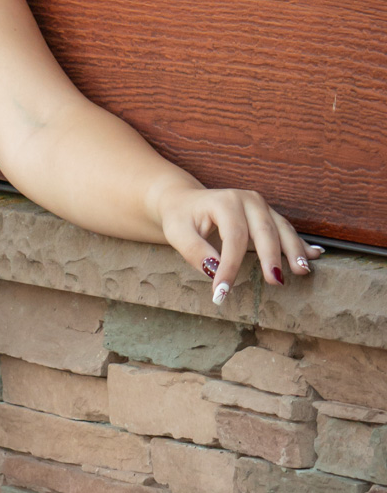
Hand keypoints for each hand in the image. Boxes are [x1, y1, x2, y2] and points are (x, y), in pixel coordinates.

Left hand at [154, 184, 323, 303]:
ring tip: (303, 270)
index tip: (223, 292)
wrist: (186, 202)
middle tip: (276, 282)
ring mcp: (261, 205)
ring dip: (294, 250)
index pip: (233, 238)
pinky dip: (300, 244)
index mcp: (225, 202)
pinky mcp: (268, 214)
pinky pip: (286, 229)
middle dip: (272, 258)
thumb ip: (194, 251)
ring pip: (282, 229)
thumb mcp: (177, 234)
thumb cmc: (181, 219)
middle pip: (265, 231)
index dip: (230, 267)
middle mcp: (248, 200)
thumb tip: (214, 271)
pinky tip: (315, 255)